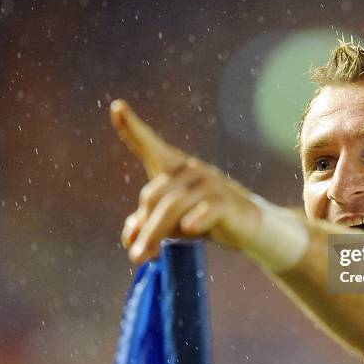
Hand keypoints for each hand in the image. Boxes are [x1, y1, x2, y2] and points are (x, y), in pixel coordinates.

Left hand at [110, 99, 260, 263]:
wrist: (247, 227)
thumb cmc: (206, 218)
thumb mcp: (173, 221)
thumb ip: (148, 223)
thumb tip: (130, 238)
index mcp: (176, 170)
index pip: (151, 146)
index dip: (132, 128)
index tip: (116, 107)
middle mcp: (191, 171)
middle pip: (155, 194)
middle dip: (143, 225)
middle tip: (135, 255)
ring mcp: (210, 184)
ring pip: (174, 206)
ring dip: (156, 233)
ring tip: (144, 256)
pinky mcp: (225, 202)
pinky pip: (206, 209)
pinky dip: (196, 219)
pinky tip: (189, 229)